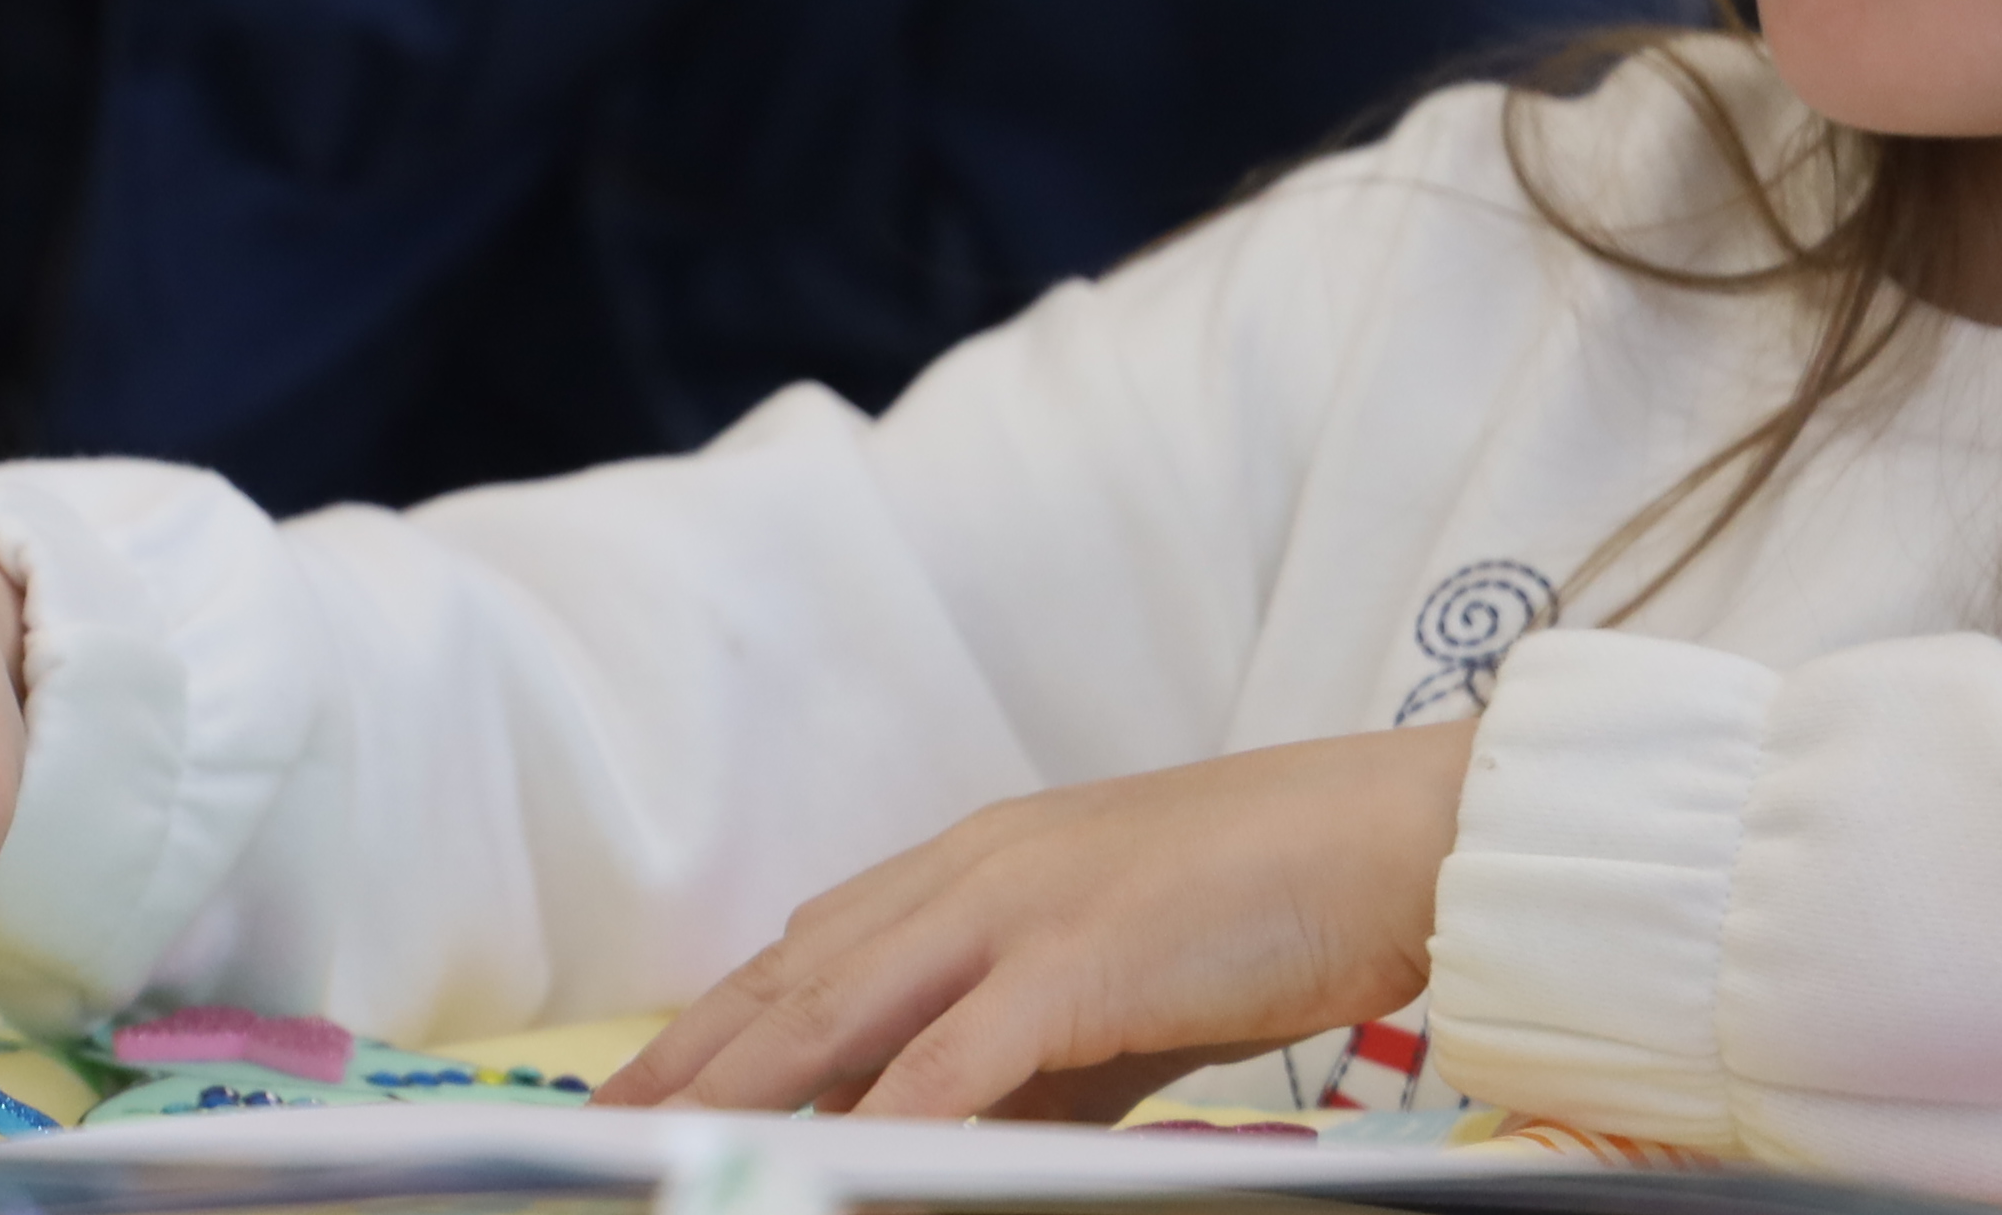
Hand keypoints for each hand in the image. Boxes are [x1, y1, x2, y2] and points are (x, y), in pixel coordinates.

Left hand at [602, 721, 1476, 1125]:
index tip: (656, 1079)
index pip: (818, 946)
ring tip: (669, 1149)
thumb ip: (1038, 1067)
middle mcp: (978, 870)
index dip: (727, 1019)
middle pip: (799, 976)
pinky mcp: (1081, 960)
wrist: (1398, 837)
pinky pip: (954, 1061)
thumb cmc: (1277, 909)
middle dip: (695, 1058)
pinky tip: (835, 1164)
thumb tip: (957, 1146)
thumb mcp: (1128, 995)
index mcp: (984, 864)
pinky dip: (883, 1120)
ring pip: (843, 1009)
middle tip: (603, 1124)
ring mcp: (1023, 906)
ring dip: (747, 1089)